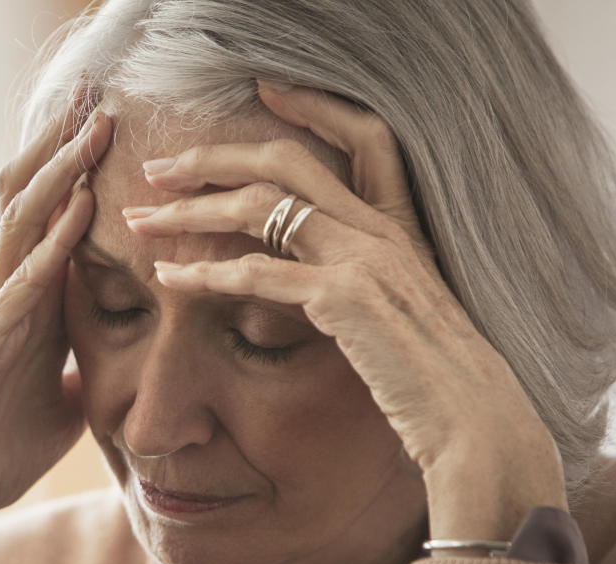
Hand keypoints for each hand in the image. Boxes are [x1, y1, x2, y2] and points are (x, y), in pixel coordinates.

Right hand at [0, 88, 113, 563]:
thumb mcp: (61, 398)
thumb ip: (80, 365)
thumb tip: (115, 358)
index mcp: (25, 303)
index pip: (49, 220)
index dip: (73, 171)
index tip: (104, 126)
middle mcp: (4, 293)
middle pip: (31, 202)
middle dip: (63, 147)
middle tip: (96, 95)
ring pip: (23, 225)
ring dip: (62, 173)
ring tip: (93, 125)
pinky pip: (24, 283)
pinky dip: (54, 242)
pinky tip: (81, 207)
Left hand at [122, 81, 565, 541]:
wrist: (474, 419)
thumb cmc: (434, 378)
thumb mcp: (402, 314)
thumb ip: (360, 284)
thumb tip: (317, 285)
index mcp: (401, 226)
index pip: (366, 136)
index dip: (316, 106)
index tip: (264, 91)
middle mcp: (382, 230)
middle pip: (287, 162)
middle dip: (213, 158)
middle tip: (158, 168)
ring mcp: (364, 259)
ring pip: (259, 207)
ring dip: (190, 210)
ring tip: (142, 221)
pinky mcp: (344, 299)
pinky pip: (257, 274)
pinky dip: (204, 274)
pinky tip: (170, 277)